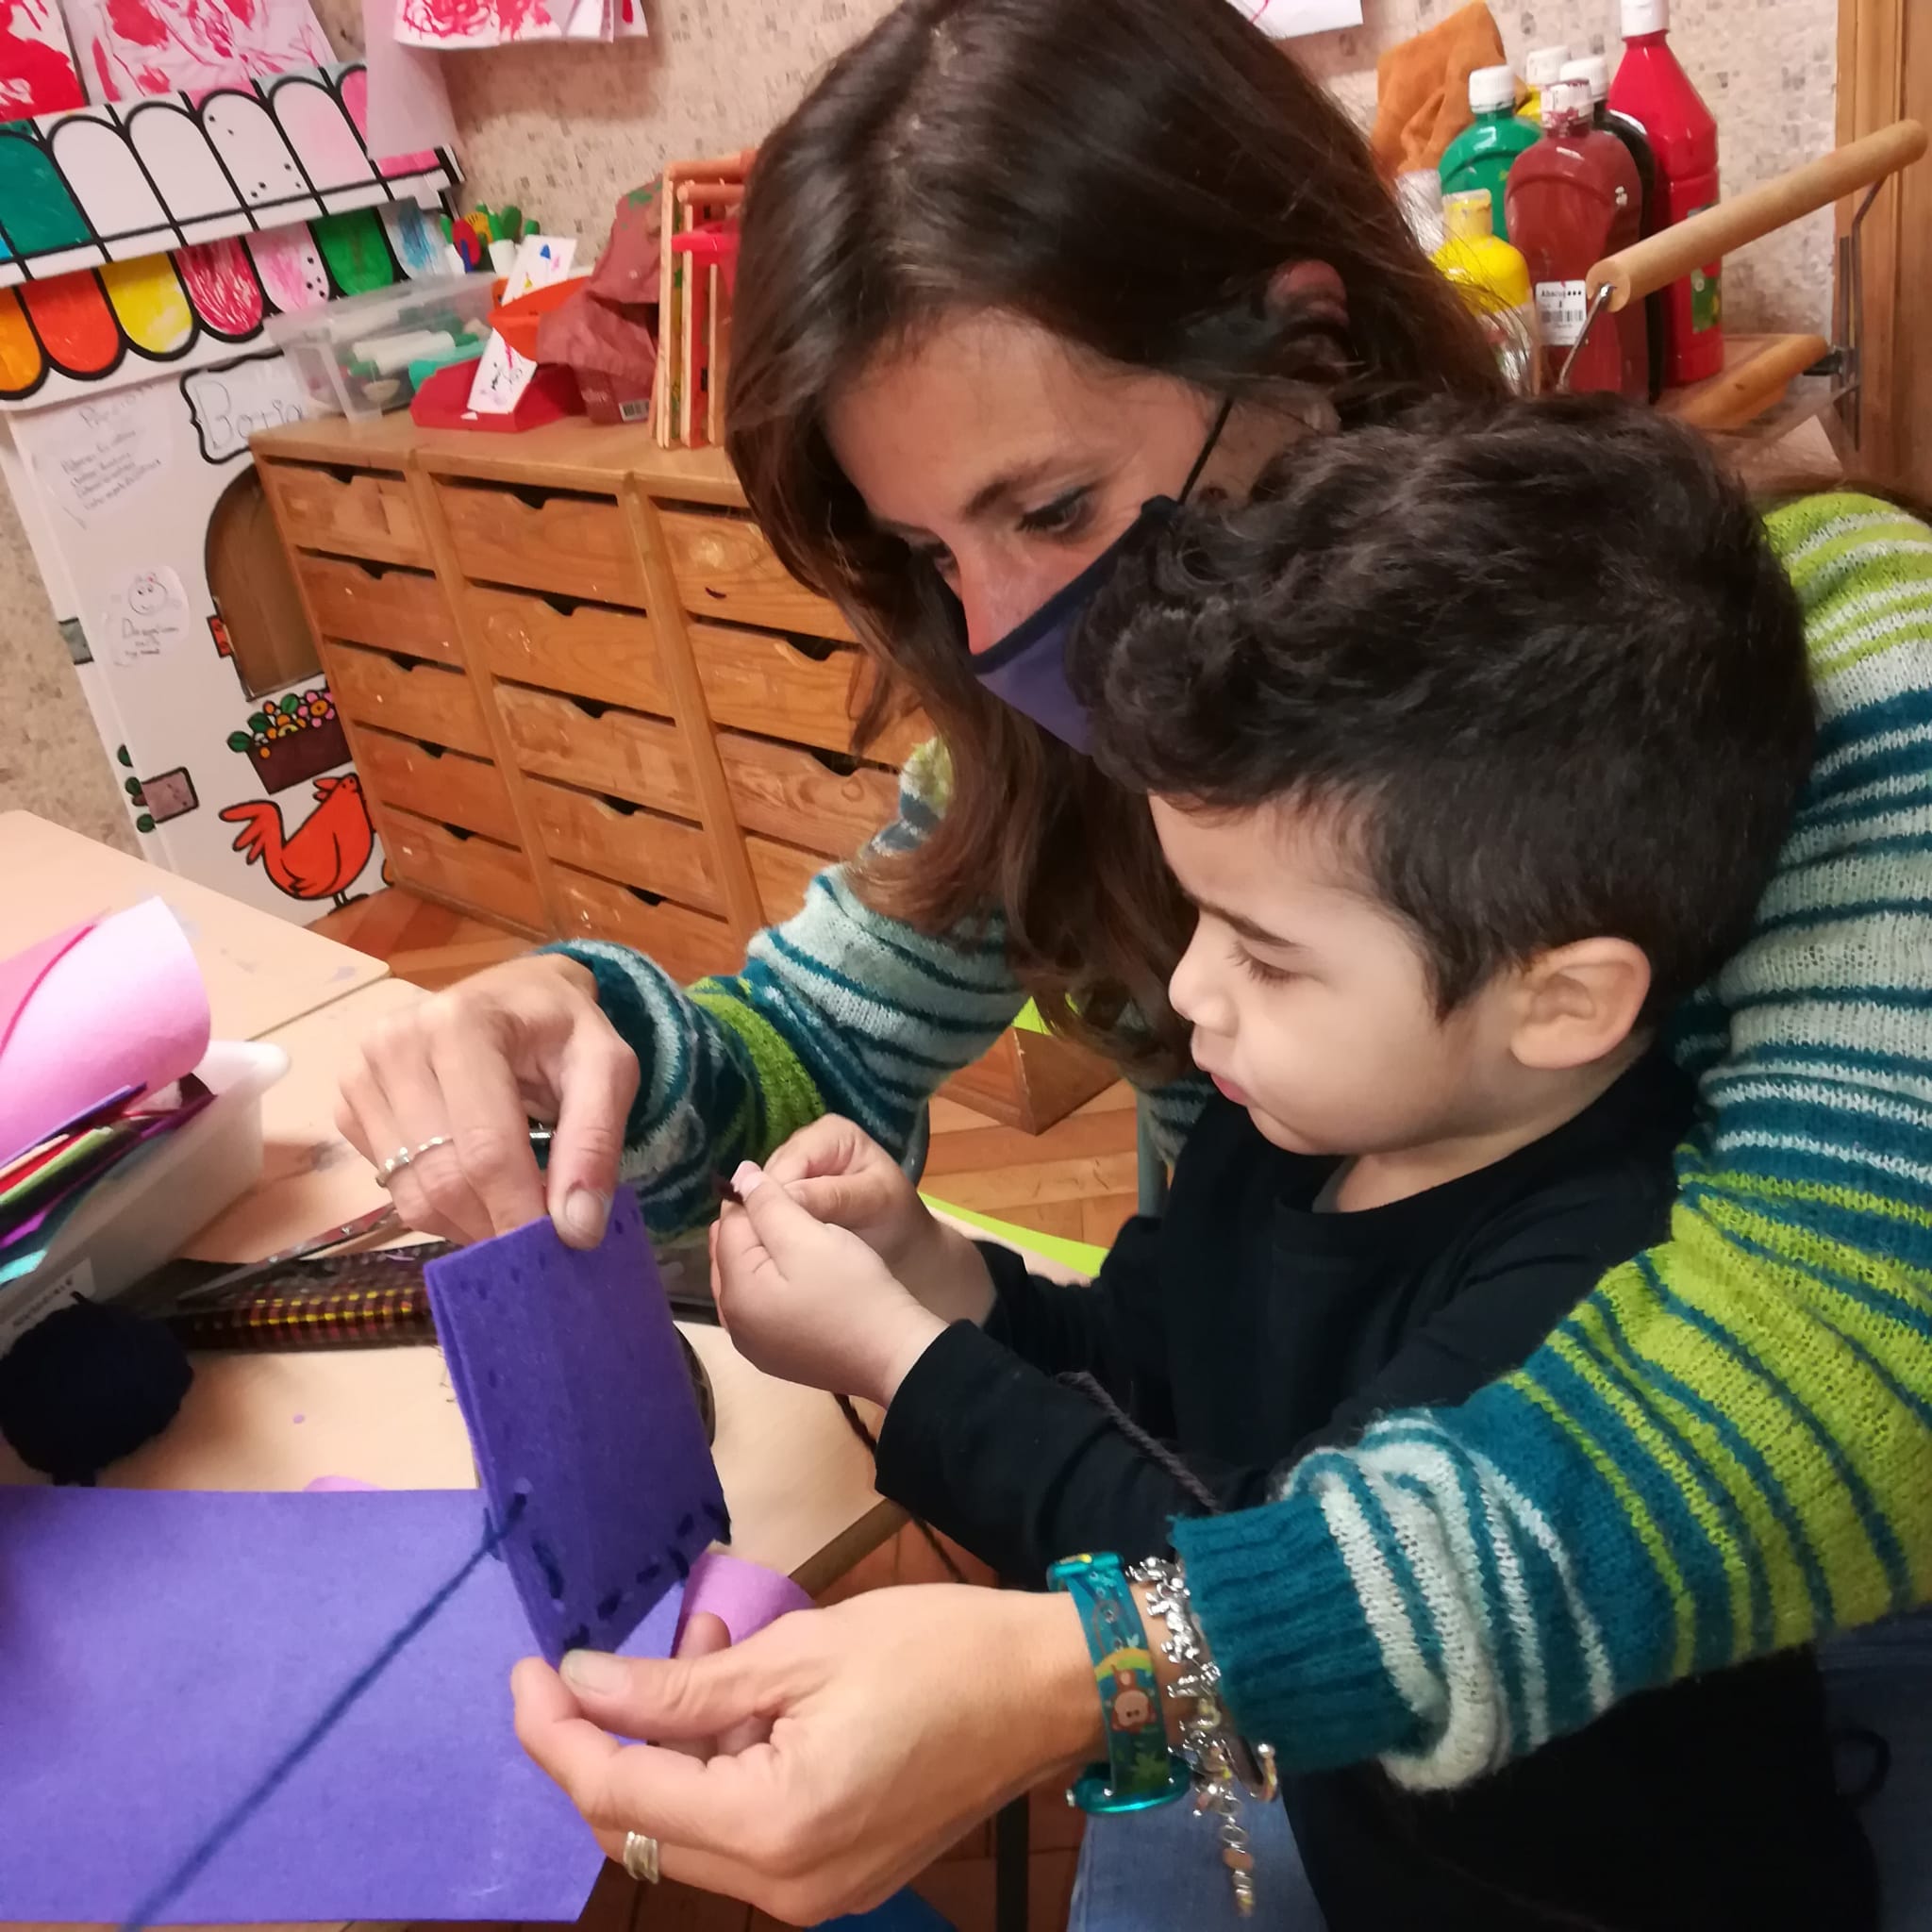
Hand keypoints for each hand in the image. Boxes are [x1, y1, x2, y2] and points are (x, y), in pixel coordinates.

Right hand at [335, 953, 637, 1247]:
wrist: (517, 996)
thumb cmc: (564, 1031)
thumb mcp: (608, 1069)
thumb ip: (596, 1143)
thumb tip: (576, 1229)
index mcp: (461, 1025)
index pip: (485, 1149)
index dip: (520, 1211)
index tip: (554, 1251)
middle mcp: (395, 1045)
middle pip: (443, 1179)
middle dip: (496, 1224)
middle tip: (538, 1239)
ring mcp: (362, 1075)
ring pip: (412, 1195)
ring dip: (468, 1222)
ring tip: (511, 1206)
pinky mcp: (348, 1105)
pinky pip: (391, 1188)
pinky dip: (438, 1206)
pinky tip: (473, 1181)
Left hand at [512, 1585, 1100, 1925]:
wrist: (1050, 1689)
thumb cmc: (938, 1653)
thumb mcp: (799, 1651)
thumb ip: (682, 1683)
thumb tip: (581, 1685)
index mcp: (773, 1828)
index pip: (618, 1795)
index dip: (557, 1734)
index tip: (528, 1672)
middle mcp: (786, 1888)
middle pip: (644, 1828)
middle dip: (606, 1744)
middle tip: (595, 1661)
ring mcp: (817, 1893)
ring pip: (692, 1829)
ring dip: (675, 1742)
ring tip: (708, 1640)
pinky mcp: (839, 1875)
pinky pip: (745, 1829)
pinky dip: (724, 1762)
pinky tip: (744, 1686)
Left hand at [711, 1166, 945, 1404]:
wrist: (894, 1355)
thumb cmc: (853, 1290)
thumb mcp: (809, 1236)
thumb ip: (768, 1203)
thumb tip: (738, 1175)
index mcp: (736, 1293)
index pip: (729, 1226)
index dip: (755, 1197)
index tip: (790, 1187)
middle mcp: (734, 1324)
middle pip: (731, 1255)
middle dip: (755, 1227)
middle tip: (799, 1214)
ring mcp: (754, 1346)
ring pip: (745, 1280)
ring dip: (762, 1255)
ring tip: (802, 1240)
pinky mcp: (776, 1356)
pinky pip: (761, 1306)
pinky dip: (772, 1284)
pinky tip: (799, 1277)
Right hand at [756, 1116, 936, 1277]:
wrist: (900, 1240)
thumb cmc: (894, 1216)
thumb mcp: (874, 1203)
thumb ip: (831, 1198)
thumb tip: (784, 1197)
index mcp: (832, 1133)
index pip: (791, 1162)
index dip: (778, 1197)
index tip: (776, 1235)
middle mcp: (805, 1142)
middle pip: (770, 1175)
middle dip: (769, 1209)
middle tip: (772, 1248)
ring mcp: (791, 1166)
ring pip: (760, 1192)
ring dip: (764, 1219)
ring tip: (773, 1250)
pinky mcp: (783, 1190)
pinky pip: (762, 1206)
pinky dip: (766, 1225)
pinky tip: (772, 1245)